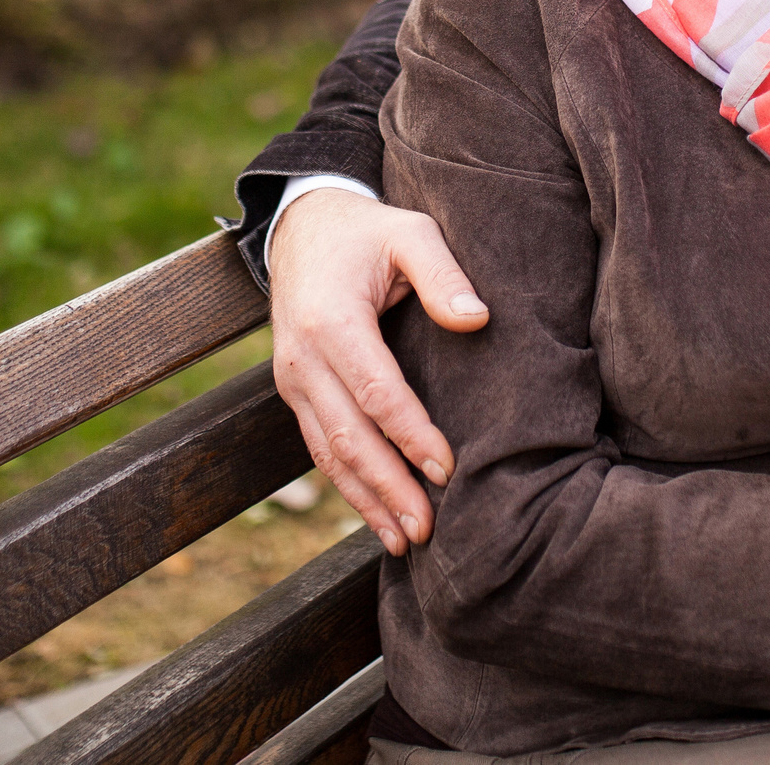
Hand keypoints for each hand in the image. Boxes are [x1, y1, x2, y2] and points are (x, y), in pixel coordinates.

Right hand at [267, 187, 486, 555]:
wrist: (302, 228)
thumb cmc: (367, 232)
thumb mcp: (409, 232)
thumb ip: (442, 273)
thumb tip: (477, 320)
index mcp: (330, 319)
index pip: (375, 390)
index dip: (411, 434)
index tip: (449, 468)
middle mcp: (302, 357)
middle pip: (349, 436)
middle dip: (389, 487)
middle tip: (430, 529)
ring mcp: (292, 380)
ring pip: (329, 452)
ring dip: (367, 500)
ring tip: (407, 541)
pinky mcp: (295, 393)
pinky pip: (320, 447)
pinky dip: (348, 486)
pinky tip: (377, 516)